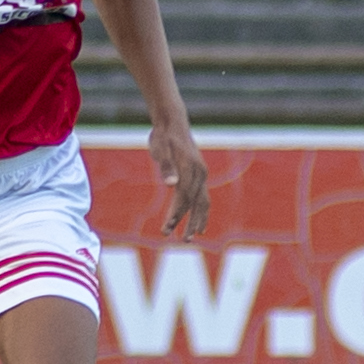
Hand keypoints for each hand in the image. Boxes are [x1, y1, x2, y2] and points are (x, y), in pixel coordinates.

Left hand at [149, 121, 208, 238]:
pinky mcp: (199, 175)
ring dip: (198, 221)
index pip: (183, 198)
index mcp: (190, 169)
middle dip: (190, 223)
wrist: (172, 122)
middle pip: (196, 204)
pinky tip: (198, 224)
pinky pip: (203, 197)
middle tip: (183, 241)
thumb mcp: (159, 149)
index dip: (176, 214)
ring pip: (203, 203)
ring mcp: (201, 174)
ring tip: (190, 237)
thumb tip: (171, 184)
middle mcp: (200, 173)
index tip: (166, 229)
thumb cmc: (163, 136)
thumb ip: (165, 166)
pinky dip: (201, 212)